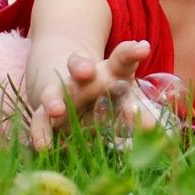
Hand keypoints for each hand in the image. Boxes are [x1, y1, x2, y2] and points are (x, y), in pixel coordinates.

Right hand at [27, 39, 150, 149]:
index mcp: (109, 71)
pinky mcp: (47, 113)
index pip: (121, 58)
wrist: (70, 87)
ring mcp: (62, 93)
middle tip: (86, 71)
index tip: (142, 49)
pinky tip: (42, 146)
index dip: (131, 53)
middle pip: (80, 68)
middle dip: (81, 67)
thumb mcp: (126, 99)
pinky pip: (41, 121)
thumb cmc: (108, 96)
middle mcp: (82, 79)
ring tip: (57, 109)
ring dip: (55, 100)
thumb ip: (138, 112)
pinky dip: (41, 132)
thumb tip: (154, 130)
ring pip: (56, 91)